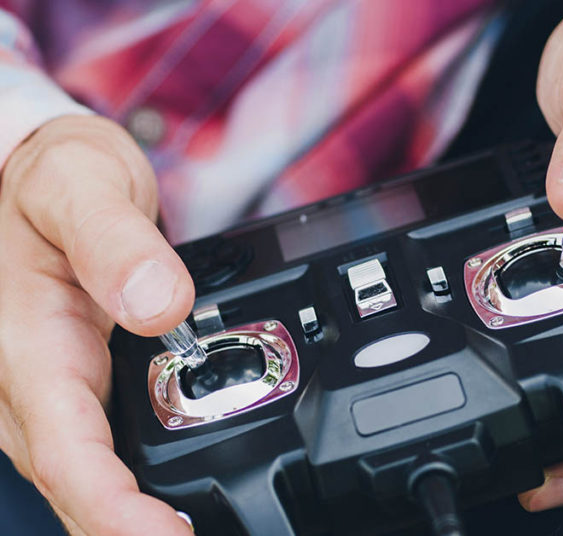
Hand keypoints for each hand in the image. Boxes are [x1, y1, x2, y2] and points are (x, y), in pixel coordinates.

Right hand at [0, 115, 195, 534]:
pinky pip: (99, 456)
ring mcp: (48, 395)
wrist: (35, 172)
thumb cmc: (51, 177)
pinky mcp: (72, 392)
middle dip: (134, 533)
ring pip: (86, 483)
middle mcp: (30, 385)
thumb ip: (116, 240)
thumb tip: (159, 303)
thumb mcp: (80, 183)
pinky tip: (178, 503)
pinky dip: (135, 491)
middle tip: (217, 533)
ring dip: (134, 521)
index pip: (68, 454)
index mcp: (28, 345)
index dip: (117, 513)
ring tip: (207, 527)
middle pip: (79, 490)